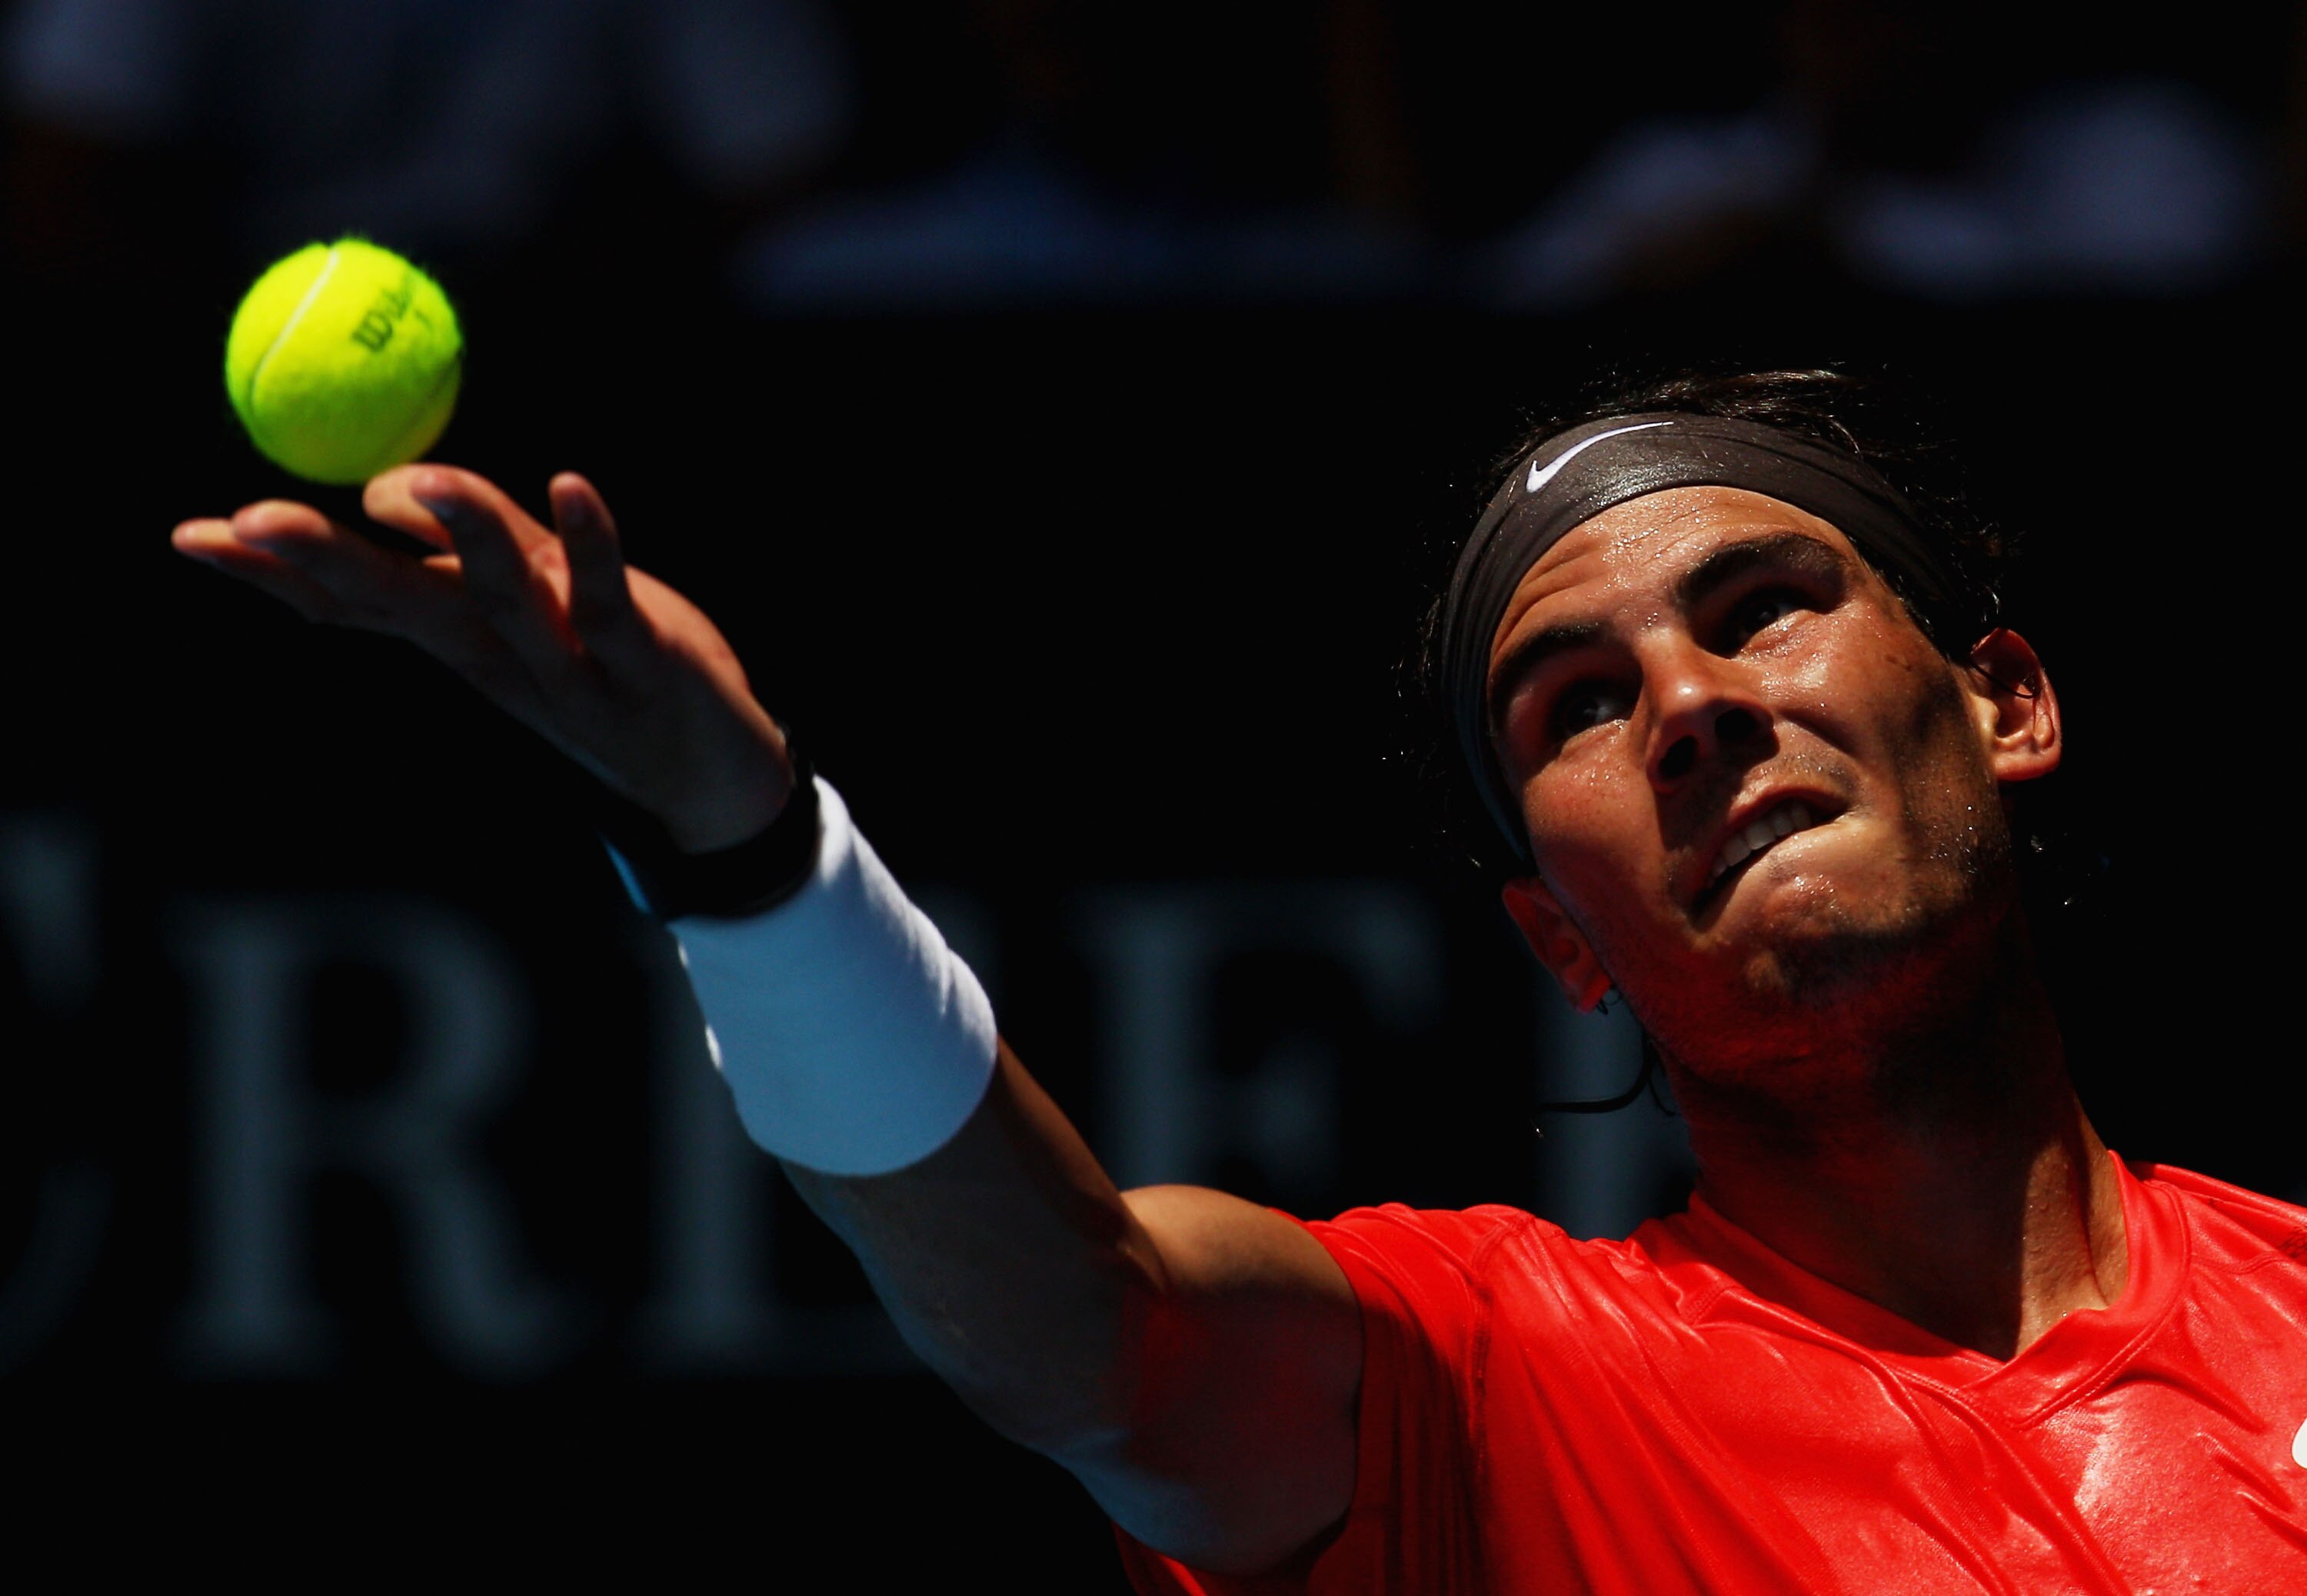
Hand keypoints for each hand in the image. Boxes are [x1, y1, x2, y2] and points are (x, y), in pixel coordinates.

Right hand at [172, 465, 793, 853]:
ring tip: (415, 481)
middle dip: (324, 561)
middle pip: (402, 601)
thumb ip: (458, 552)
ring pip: (504, 596)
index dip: (273, 573)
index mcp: (460, 640)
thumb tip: (371, 491)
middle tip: (248, 521)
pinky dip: (591, 542)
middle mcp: (500, 654)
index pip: (352, 602)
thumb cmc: (606, 673)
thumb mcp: (521, 612)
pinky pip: (610, 599)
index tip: (191, 536)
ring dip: (460, 534)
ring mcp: (570, 662)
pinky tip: (570, 485)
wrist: (711, 779)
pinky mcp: (644, 659)